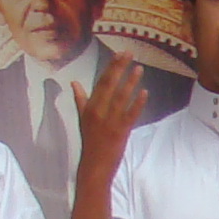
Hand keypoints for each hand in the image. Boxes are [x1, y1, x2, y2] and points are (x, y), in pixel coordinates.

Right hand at [74, 59, 148, 191]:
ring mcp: (110, 121)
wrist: (94, 165)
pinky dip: (137, 103)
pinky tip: (144, 92)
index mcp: (90, 107)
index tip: (120, 54)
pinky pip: (130, 114)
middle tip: (130, 53)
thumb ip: (80, 99)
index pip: (101, 81)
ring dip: (130, 82)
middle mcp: (98, 111)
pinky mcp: (121, 131)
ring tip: (139, 68)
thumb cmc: (90, 141)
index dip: (111, 67)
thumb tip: (74, 82)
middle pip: (109, 85)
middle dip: (120, 68)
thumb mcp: (83, 118)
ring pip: (120, 97)